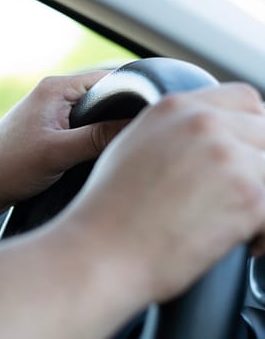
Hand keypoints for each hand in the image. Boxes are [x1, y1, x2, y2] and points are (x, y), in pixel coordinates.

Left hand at [0, 71, 127, 218]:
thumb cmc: (10, 166)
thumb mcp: (58, 152)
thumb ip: (97, 137)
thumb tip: (137, 126)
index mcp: (55, 89)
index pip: (108, 80)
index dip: (131, 97)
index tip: (149, 118)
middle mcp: (54, 95)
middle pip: (103, 98)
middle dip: (120, 115)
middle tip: (140, 137)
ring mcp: (51, 113)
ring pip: (93, 116)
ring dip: (106, 129)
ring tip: (124, 147)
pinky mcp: (49, 130)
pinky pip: (81, 128)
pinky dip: (93, 138)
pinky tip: (103, 154)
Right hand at [54, 83, 264, 303]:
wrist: (100, 250)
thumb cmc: (108, 212)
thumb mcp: (131, 150)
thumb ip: (172, 134)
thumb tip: (206, 142)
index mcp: (175, 108)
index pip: (243, 99)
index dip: (250, 128)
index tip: (248, 155)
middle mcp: (202, 123)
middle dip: (258, 165)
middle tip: (242, 195)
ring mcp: (226, 155)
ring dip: (263, 197)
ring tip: (244, 225)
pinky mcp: (246, 193)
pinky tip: (246, 242)